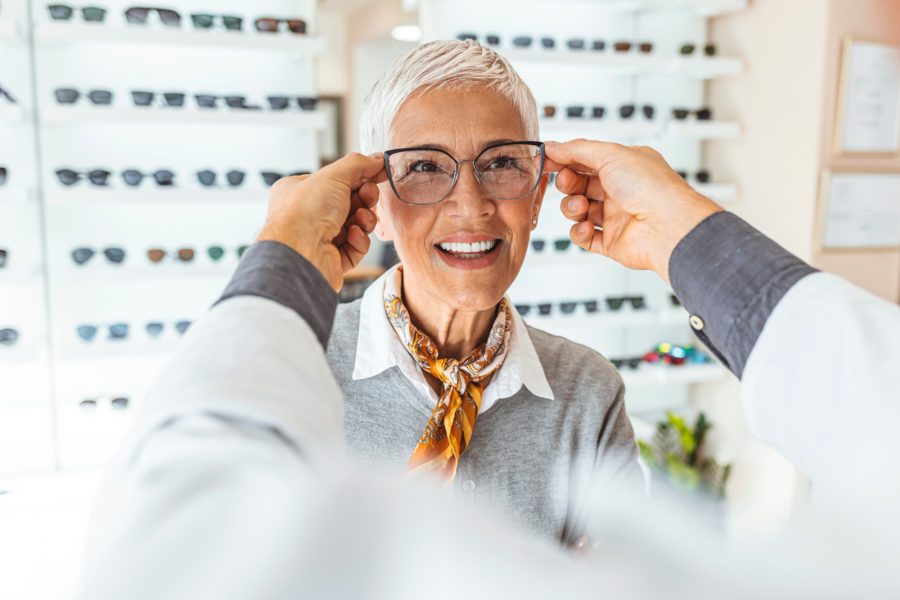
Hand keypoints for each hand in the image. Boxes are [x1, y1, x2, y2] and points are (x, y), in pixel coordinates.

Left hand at [257, 153, 385, 290]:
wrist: (300, 253)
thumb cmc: (304, 213)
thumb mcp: (332, 176)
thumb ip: (358, 165)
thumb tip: (377, 159)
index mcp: (299, 192)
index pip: (335, 181)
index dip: (359, 176)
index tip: (380, 172)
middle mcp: (307, 215)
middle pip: (349, 203)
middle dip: (364, 199)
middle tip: (370, 195)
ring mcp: (320, 239)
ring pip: (355, 226)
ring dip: (364, 220)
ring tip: (361, 219)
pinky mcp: (332, 259)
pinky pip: (355, 247)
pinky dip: (359, 241)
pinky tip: (353, 236)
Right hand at [544, 139, 721, 284]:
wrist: (668, 227)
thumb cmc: (651, 188)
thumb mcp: (611, 155)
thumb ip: (577, 149)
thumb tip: (554, 146)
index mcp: (624, 166)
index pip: (586, 160)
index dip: (565, 160)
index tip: (546, 160)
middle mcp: (620, 190)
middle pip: (579, 185)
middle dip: (567, 183)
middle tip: (566, 182)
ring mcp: (615, 217)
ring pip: (578, 210)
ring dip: (572, 207)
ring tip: (581, 206)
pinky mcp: (611, 241)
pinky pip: (584, 237)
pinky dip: (579, 232)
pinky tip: (586, 226)